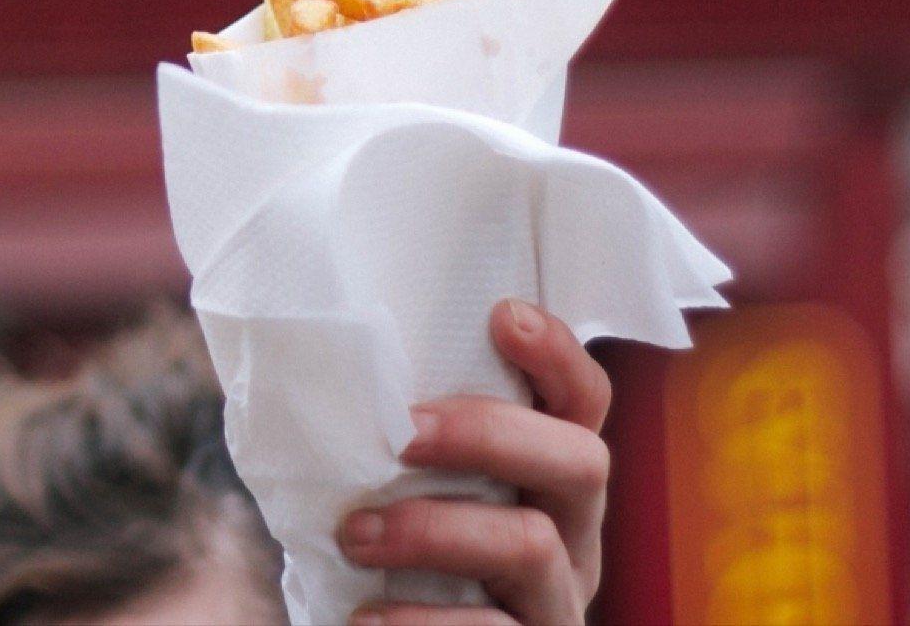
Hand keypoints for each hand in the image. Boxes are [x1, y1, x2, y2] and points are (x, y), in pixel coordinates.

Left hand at [338, 299, 611, 625]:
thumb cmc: (403, 561)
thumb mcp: (421, 492)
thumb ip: (410, 441)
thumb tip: (324, 367)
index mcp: (552, 477)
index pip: (585, 400)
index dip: (559, 354)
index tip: (503, 315)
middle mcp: (574, 535)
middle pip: (583, 462)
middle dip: (489, 435)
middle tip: (401, 437)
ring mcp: (557, 601)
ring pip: (533, 546)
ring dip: (434, 531)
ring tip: (355, 534)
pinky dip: (422, 624)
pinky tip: (365, 617)